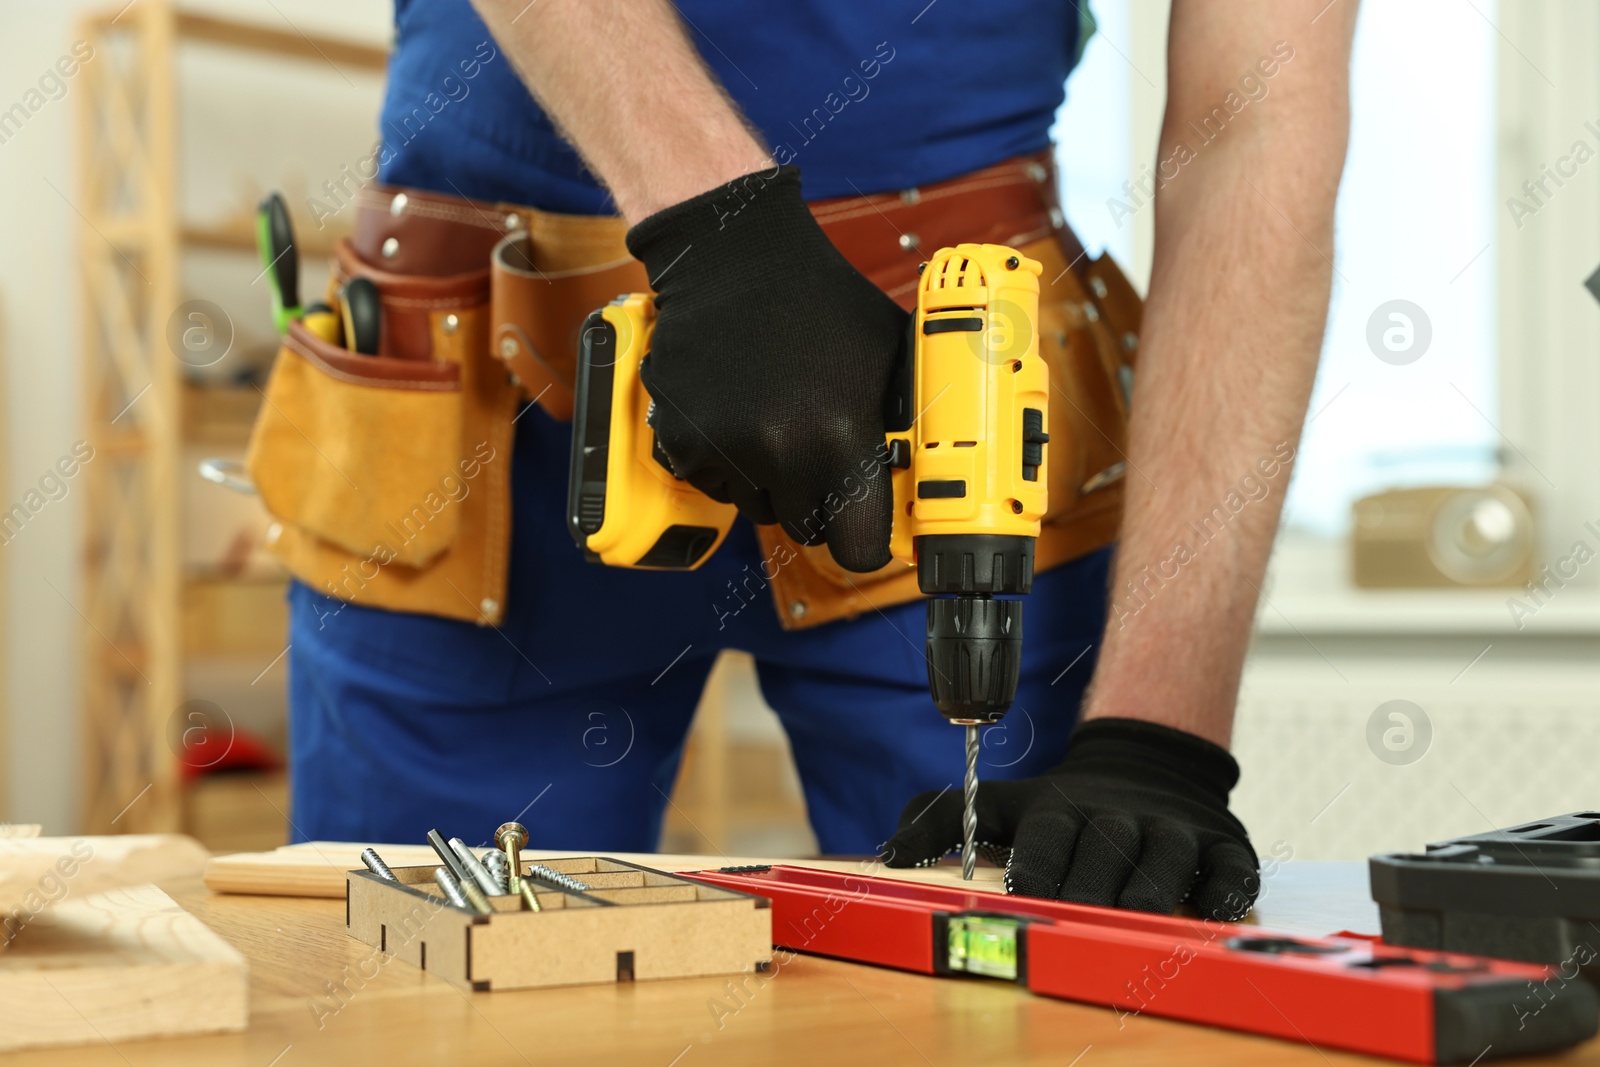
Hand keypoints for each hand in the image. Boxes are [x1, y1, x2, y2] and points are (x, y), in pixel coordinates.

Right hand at [625, 165, 907, 572]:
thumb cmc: (822, 303)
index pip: (857, 548)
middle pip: (805, 529)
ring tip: (776, 419)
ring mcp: (723, 449)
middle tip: (818, 454)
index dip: (864, 539)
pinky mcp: (681, 441)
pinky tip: (738, 412)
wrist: (735, 259)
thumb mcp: (890, 355)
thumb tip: (936, 475)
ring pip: (756, 507)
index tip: (864, 526)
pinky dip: (725, 463)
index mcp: (839, 437)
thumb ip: (910, 422)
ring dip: (769, 482)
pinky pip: (713, 484)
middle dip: (817, 502)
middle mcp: (778, 452)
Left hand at [882, 717, 1258, 920]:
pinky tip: (1211, 911)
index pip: (1047, 834)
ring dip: (1151, 889)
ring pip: (1167, 856)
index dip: (1036, 865)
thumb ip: (941, 818)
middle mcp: (1117, 815)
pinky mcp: (1222, 845)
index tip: (1024, 896)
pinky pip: (1230, 869)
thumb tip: (888, 855)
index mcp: (1060, 808)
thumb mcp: (1000, 803)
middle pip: (1105, 849)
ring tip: (1136, 919)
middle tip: (1078, 920)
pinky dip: (1225, 890)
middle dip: (1091, 885)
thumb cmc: (1062, 809)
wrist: (1145, 767)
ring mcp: (1172, 829)